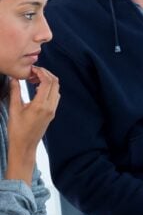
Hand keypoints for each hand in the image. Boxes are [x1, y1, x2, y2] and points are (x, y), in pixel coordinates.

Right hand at [5, 68, 59, 183]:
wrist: (25, 145)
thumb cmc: (17, 129)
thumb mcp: (14, 109)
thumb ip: (14, 91)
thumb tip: (14, 78)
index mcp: (41, 105)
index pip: (47, 82)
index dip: (41, 72)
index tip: (31, 69)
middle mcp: (50, 107)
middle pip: (55, 83)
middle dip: (46, 74)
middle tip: (33, 72)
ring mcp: (53, 110)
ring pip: (56, 89)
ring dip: (48, 81)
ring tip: (34, 79)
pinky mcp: (52, 113)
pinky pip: (55, 96)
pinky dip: (49, 88)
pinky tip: (37, 88)